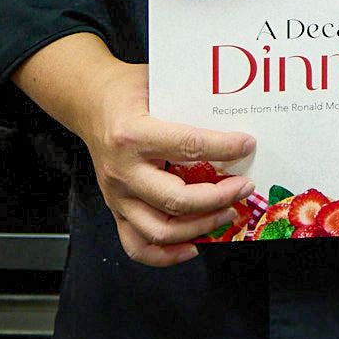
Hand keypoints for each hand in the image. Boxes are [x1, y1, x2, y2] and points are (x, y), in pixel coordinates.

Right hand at [70, 61, 256, 264]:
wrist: (90, 102)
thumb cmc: (130, 91)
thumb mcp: (159, 84)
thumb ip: (191, 100)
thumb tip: (239, 110)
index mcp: (133, 134)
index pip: (187, 146)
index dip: (223, 148)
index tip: (248, 145)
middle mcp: (122, 170)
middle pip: (175, 199)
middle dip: (219, 197)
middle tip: (245, 187)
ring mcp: (117, 196)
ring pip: (160, 230)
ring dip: (200, 227)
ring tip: (229, 213)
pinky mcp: (116, 209)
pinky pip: (138, 246)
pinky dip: (167, 255)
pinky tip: (195, 245)